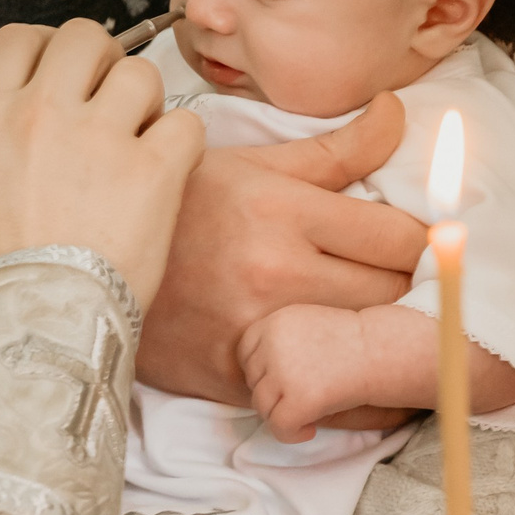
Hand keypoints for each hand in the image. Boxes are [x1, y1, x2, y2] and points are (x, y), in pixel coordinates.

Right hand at [0, 19, 204, 307]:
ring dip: (144, 104)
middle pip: (84, 37)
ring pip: (140, 72)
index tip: (61, 75)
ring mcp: (98, 137)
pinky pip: (186, 121)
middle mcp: (40, 112)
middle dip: (101, 64)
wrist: (29, 329)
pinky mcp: (152, 169)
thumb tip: (28, 113)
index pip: (20, 38)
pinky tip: (166, 172)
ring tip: (137, 147)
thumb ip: (0, 136)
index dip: (47, 50)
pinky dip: (182, 144)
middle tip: (107, 105)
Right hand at [135, 92, 423, 404]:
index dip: (425, 243)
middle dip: (414, 290)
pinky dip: (353, 395)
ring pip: (365, 348)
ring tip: (398, 329)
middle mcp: (274, 271)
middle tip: (419, 287)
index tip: (428, 247)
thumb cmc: (179, 207)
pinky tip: (361, 375)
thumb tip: (398, 112)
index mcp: (282, 209)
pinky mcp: (239, 379)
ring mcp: (256, 331)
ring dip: (389, 340)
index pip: (397, 236)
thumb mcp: (253, 162)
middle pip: (391, 293)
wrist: (86, 259)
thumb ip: (335, 148)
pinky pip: (324, 402)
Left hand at [240, 304, 410, 442]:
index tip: (281, 380)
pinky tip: (310, 427)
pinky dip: (292, 434)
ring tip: (307, 412)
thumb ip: (277, 340)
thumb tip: (255, 374)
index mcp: (273, 322)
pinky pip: (278, 426)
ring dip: (281, 414)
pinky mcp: (299, 400)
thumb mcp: (304, 322)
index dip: (260, 370)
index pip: (245, 352)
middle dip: (273, 394)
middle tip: (300, 398)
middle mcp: (272, 344)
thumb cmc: (348, 340)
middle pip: (252, 381)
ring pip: (262, 406)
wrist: (379, 351)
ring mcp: (284, 373)